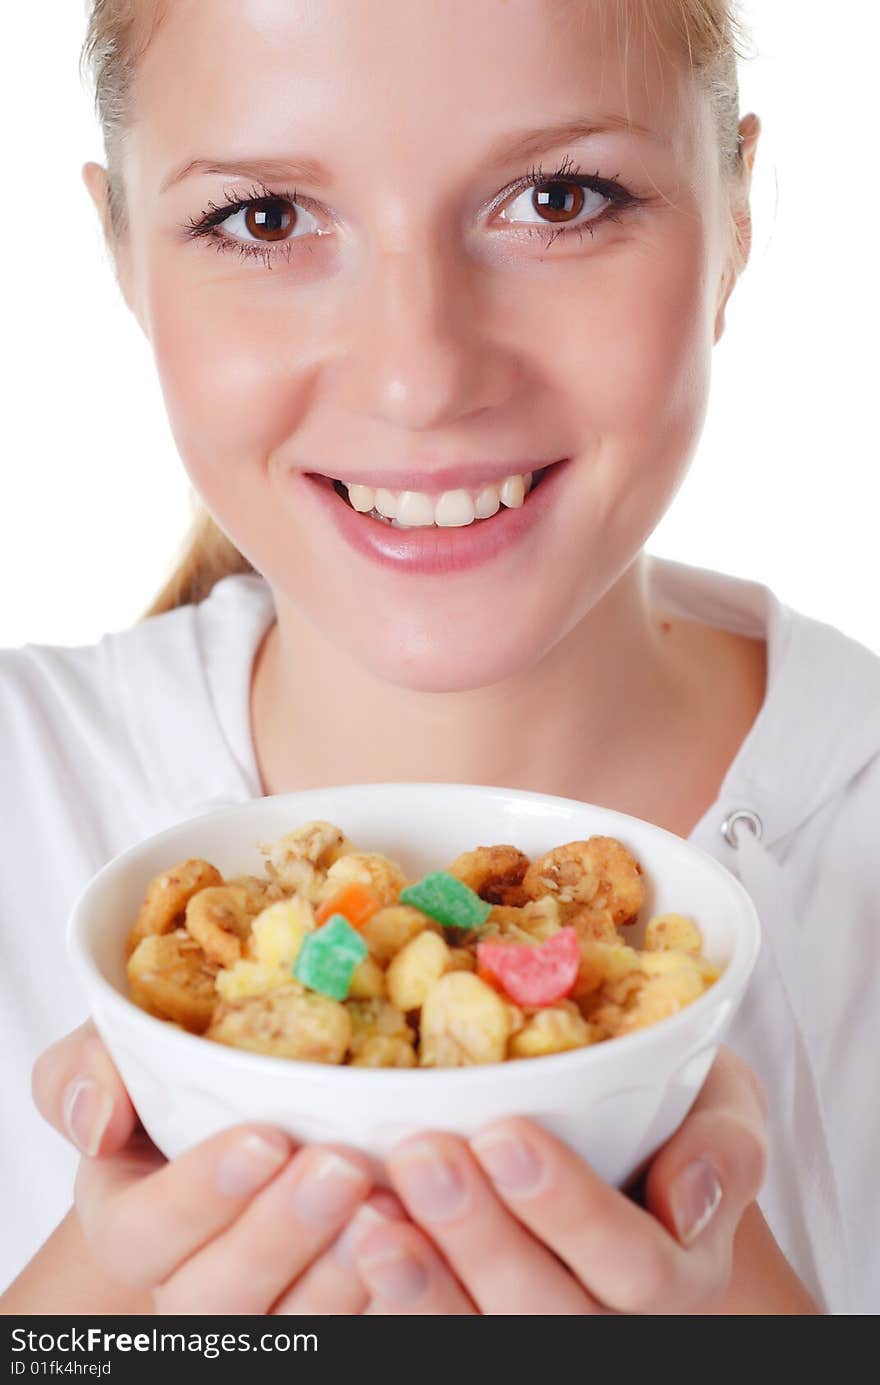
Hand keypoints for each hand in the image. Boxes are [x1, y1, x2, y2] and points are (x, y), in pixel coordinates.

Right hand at [31, 1021, 404, 1312]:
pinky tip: (424, 1240)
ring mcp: (268, 1304)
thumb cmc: (180, 1075)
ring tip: (388, 1207)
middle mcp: (193, 1280)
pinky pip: (357, 1326)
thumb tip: (99, 1120)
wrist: (264, 1102)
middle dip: (279, 1235)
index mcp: (132, 1221)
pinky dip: (390, 1292)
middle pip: (217, 1299)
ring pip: (290, 1327)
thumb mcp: (121, 1052)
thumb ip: (86, 1070)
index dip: (200, 1196)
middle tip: (341, 1166)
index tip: (266, 1137)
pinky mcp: (332, 1310)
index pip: (142, 1235)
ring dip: (339, 1276)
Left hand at [353, 1046, 767, 1313]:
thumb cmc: (670, 1120)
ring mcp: (545, 1347)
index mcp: (682, 1273)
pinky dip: (396, 1314)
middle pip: (551, 1319)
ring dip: (426, 1293)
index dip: (570, 1210)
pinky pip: (437, 1350)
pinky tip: (360, 1254)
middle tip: (424, 1156)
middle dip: (483, 1240)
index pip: (638, 1267)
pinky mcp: (486, 1341)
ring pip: (488, 1349)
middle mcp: (616, 1331)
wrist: (631, 1164)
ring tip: (375, 1222)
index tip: (503, 1134)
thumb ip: (724, 1145)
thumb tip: (686, 1200)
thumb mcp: (722, 1108)